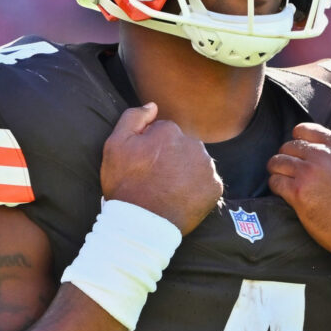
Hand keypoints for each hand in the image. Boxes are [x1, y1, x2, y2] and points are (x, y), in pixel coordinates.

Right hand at [101, 103, 222, 234]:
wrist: (142, 224)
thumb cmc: (125, 185)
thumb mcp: (115, 145)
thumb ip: (133, 118)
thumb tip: (153, 106)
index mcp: (170, 131)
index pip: (164, 133)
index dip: (151, 148)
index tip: (143, 164)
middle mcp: (194, 144)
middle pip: (182, 145)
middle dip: (171, 157)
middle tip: (155, 178)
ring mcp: (207, 166)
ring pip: (196, 162)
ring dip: (185, 171)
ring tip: (167, 189)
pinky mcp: (215, 186)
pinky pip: (206, 181)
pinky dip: (196, 187)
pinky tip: (181, 197)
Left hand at [267, 106, 330, 258]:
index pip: (305, 130)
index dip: (300, 142)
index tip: (303, 156)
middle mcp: (323, 154)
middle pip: (288, 145)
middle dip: (288, 156)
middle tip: (292, 171)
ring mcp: (309, 173)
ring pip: (277, 161)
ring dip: (278, 170)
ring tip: (285, 182)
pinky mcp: (299, 194)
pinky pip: (274, 182)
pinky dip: (275, 187)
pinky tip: (285, 195)